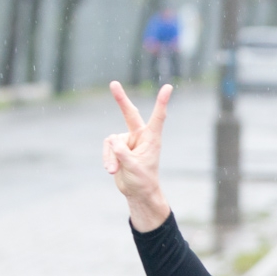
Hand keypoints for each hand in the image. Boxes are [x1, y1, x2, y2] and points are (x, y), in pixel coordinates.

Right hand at [103, 81, 171, 230]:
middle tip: (113, 84)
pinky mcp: (117, 147)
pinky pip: (107, 147)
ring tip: (114, 170)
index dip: (162, 102)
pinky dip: (107, 158)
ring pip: (112, 141)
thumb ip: (122, 153)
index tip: (168, 87)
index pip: (158, 117)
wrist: (137, 192)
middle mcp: (140, 136)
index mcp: (152, 139)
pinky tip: (112, 170)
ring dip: (111, 156)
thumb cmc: (142, 180)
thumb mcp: (133, 168)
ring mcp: (128, 141)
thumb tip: (110, 139)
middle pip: (129, 114)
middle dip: (120, 100)